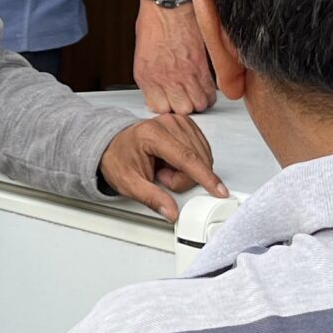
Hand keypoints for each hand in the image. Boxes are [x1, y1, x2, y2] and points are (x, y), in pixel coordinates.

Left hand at [99, 114, 227, 221]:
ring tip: (164, 168)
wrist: (114, 144)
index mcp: (153, 134)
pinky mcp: (186, 124)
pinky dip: (192, 162)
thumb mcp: (128, 183)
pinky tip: (174, 162)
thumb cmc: (119, 158)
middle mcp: (168, 123)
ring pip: (202, 156)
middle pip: (196, 159)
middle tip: (161, 177)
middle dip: (183, 178)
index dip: (205, 177)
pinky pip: (202, 150)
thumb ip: (151, 198)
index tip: (218, 190)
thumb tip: (171, 211)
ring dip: (188, 170)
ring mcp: (179, 121)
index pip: (186, 158)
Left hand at [134, 0, 216, 114]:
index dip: (167, 105)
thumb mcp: (143, 52)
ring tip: (196, 91)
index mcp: (146, 75)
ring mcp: (184, 73)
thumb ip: (151, 75)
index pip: (158, 108)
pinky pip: (210, 91)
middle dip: (184, 105)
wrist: (169, 0)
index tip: (170, 99)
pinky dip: (210, 91)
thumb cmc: (154, 20)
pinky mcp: (201, 65)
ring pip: (198, 104)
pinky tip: (205, 84)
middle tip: (185, 95)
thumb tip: (159, 89)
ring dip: (199, 100)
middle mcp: (164, 78)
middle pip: (181, 110)